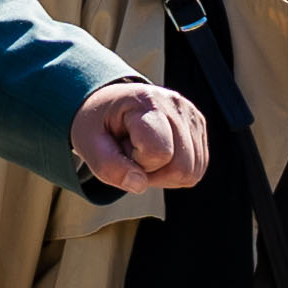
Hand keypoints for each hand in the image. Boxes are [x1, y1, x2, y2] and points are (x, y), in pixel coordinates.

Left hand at [75, 81, 211, 196]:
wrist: (110, 104)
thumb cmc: (99, 123)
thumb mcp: (88, 144)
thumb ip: (108, 167)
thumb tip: (139, 185)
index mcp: (146, 102)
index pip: (159, 152)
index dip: (138, 163)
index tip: (122, 147)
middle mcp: (176, 104)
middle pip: (182, 167)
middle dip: (154, 173)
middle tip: (132, 155)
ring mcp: (191, 114)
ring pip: (192, 172)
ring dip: (164, 174)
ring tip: (144, 152)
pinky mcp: (199, 125)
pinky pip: (197, 168)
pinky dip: (175, 171)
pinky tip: (157, 154)